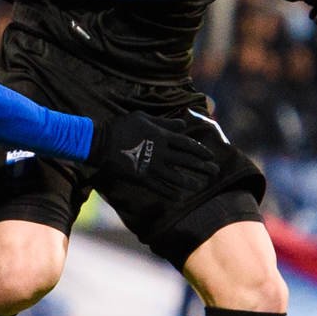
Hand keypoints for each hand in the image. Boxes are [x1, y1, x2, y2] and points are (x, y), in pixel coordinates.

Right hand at [90, 111, 211, 196]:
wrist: (101, 142)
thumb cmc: (121, 127)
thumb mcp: (143, 118)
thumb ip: (164, 122)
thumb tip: (182, 124)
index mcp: (162, 136)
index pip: (187, 144)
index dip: (201, 150)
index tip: (211, 156)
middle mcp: (161, 152)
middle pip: (186, 160)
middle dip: (202, 166)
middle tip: (215, 172)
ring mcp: (152, 166)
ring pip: (176, 176)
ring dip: (190, 182)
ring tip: (201, 186)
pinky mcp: (142, 178)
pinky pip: (159, 187)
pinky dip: (170, 193)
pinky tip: (180, 197)